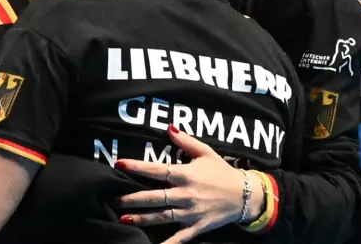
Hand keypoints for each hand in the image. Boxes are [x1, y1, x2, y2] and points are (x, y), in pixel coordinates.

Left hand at [113, 126, 251, 243]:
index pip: (157, 170)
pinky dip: (167, 243)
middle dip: (133, 198)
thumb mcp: (206, 152)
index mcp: (185, 175)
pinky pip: (179, 237)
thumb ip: (186, 141)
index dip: (137, 166)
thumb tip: (169, 128)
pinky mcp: (196, 227)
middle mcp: (185, 194)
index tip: (119, 164)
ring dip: (142, 218)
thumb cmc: (223, 172)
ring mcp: (190, 212)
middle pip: (154, 197)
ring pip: (162, 216)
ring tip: (123, 218)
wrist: (246, 196)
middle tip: (114, 199)